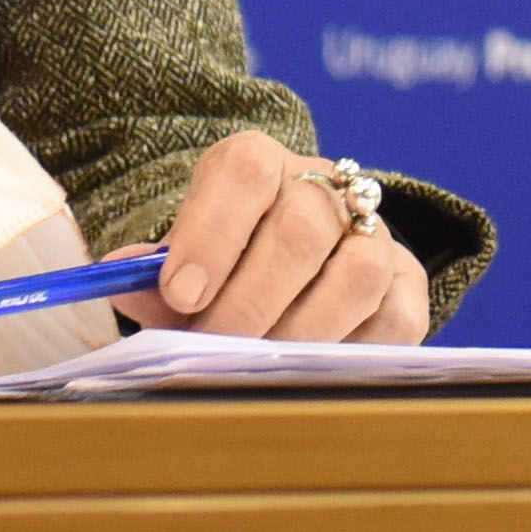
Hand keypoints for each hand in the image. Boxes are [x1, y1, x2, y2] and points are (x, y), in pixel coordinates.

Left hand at [135, 127, 432, 343]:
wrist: (284, 260)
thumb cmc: (219, 265)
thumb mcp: (178, 259)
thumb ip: (152, 276)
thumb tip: (122, 284)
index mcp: (258, 164)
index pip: (244, 174)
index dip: (211, 233)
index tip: (179, 292)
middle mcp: (324, 187)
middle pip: (302, 228)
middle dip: (250, 300)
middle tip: (214, 345)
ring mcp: (374, 233)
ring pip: (357, 273)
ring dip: (302, 329)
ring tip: (260, 362)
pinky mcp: (408, 283)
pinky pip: (395, 320)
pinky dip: (350, 350)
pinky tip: (309, 367)